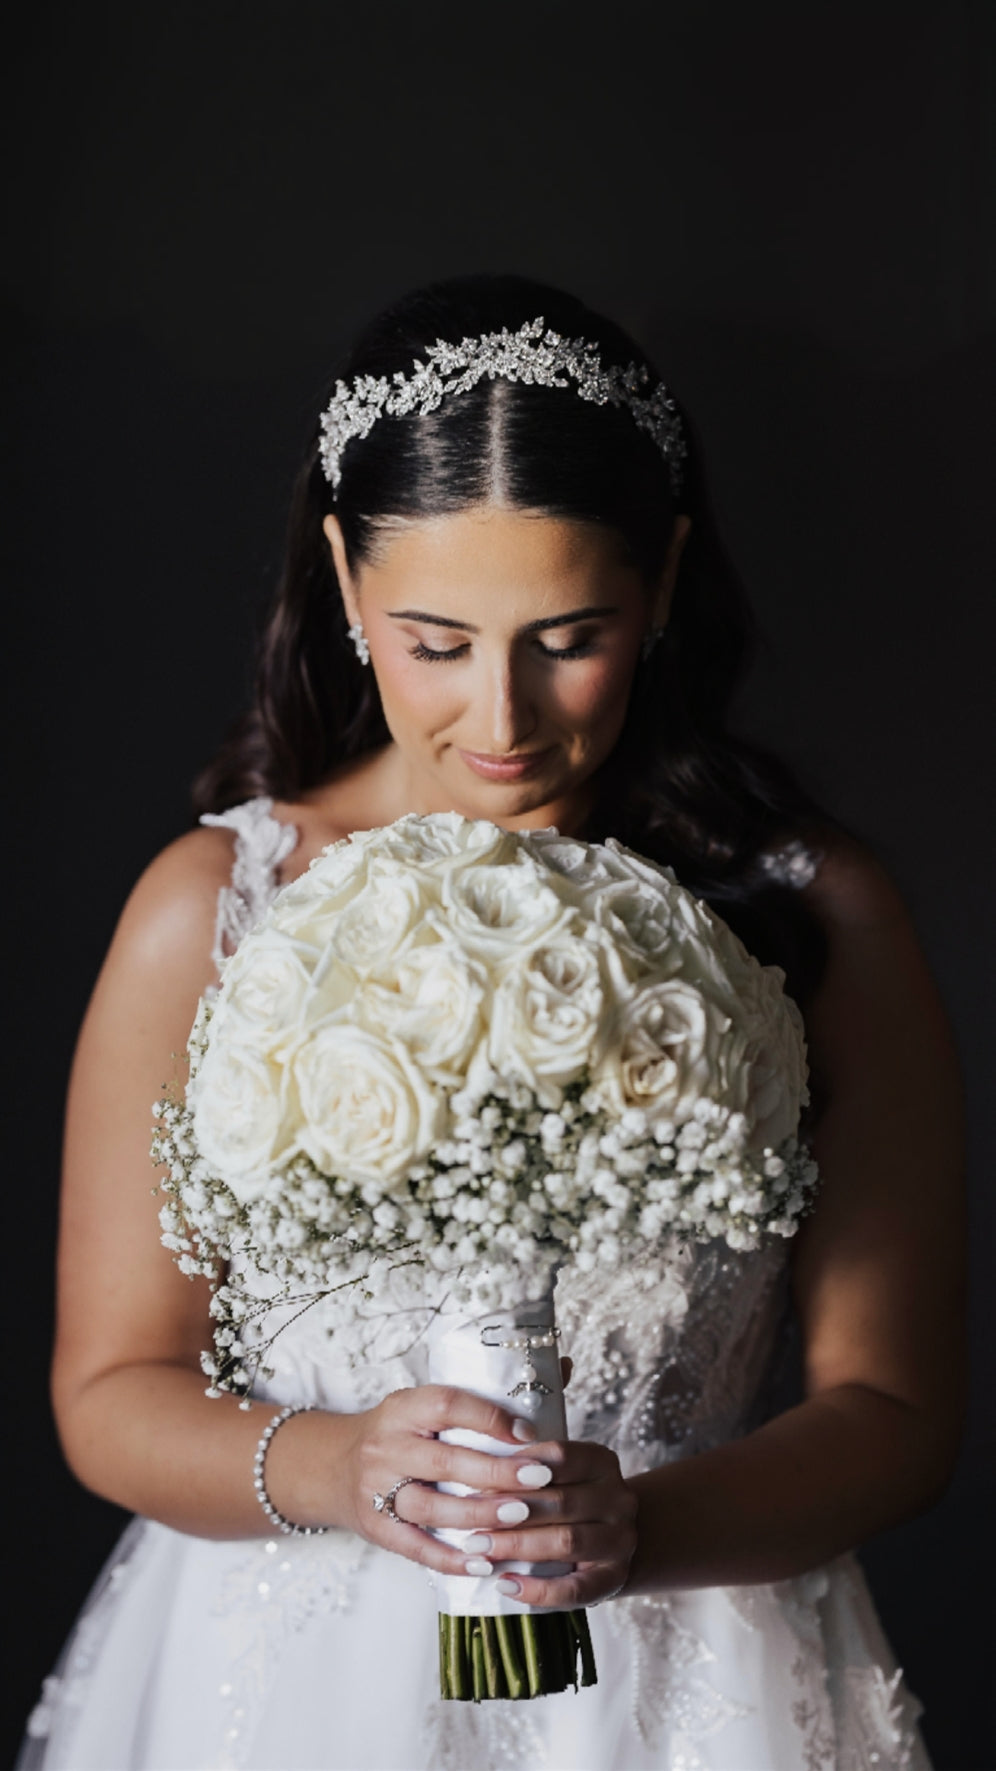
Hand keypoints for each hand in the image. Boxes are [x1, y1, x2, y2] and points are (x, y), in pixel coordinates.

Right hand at [326, 1385, 551, 1580]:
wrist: (334, 1466)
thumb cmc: (401, 1433)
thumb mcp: (428, 1404)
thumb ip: (489, 1394)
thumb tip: (561, 1367)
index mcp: (404, 1408)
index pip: (447, 1405)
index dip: (489, 1418)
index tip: (529, 1433)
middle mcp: (387, 1446)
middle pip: (444, 1460)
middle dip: (495, 1473)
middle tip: (539, 1480)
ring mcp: (377, 1490)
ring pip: (431, 1507)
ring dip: (479, 1516)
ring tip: (521, 1518)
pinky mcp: (376, 1528)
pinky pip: (416, 1547)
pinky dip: (451, 1558)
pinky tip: (485, 1562)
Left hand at [395, 1432, 638, 1607]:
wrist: (605, 1538)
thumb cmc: (563, 1491)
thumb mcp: (555, 1459)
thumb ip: (543, 1420)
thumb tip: (555, 1359)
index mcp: (602, 1461)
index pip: (562, 1456)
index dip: (522, 1464)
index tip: (479, 1470)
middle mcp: (619, 1498)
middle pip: (562, 1501)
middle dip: (511, 1509)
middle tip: (468, 1515)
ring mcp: (620, 1541)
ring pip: (567, 1542)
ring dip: (518, 1547)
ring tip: (477, 1548)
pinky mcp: (612, 1581)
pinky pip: (576, 1590)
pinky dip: (539, 1591)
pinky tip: (504, 1586)